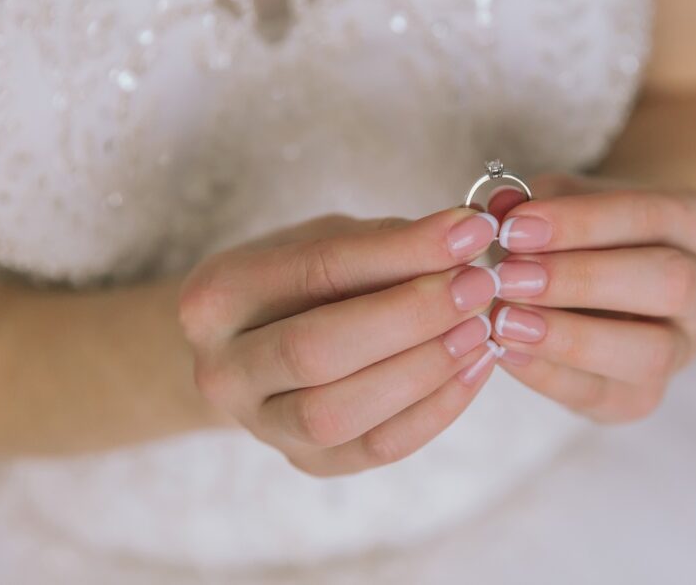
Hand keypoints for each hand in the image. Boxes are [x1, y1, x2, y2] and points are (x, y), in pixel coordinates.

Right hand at [178, 208, 503, 475]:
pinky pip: (377, 448)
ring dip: (423, 367)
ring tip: (480, 327)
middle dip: (410, 315)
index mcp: (215, 297)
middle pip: (316, 351)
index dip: (401, 252)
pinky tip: (475, 367)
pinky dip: (436, 409)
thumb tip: (465, 238)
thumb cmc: (299, 284)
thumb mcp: (327, 242)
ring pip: (339, 413)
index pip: (315, 271)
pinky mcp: (308, 463)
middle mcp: (223, 370)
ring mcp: (262, 427)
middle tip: (478, 285)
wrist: (257, 349)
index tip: (469, 232)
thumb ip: (385, 244)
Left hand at [485, 174, 695, 422]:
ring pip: (650, 352)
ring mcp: (683, 351)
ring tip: (505, 319)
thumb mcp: (563, 199)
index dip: (581, 223)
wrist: (602, 277)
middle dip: (582, 280)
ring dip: (569, 337)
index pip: (652, 217)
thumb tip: (500, 206)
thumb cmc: (585, 230)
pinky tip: (504, 350)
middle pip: (669, 284)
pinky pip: (602, 394)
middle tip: (510, 277)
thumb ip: (535, 203)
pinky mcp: (642, 397)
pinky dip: (547, 374)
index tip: (514, 228)